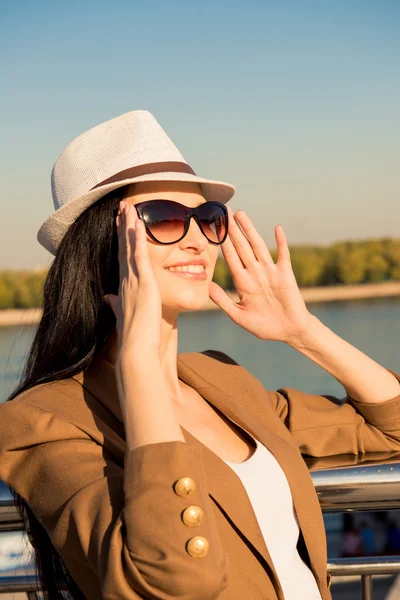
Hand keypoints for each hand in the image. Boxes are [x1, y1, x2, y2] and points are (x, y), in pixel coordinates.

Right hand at [104, 200, 161, 358]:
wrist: (137, 348)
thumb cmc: (135, 335)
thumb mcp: (123, 314)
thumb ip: (116, 303)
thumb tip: (109, 298)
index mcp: (124, 286)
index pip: (123, 257)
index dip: (122, 238)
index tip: (121, 222)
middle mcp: (126, 280)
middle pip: (124, 247)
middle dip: (123, 225)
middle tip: (123, 206)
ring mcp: (133, 280)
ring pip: (130, 247)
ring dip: (129, 225)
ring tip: (129, 206)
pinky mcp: (144, 283)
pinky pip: (141, 256)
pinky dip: (139, 239)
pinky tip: (138, 223)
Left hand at [209, 207, 312, 344]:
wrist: (289, 332)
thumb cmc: (264, 326)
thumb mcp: (238, 315)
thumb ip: (223, 300)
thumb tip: (206, 286)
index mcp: (242, 282)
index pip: (230, 258)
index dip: (222, 243)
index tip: (213, 228)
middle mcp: (255, 273)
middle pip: (241, 246)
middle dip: (233, 230)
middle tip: (224, 211)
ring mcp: (270, 272)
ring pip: (258, 246)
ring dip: (250, 230)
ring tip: (241, 214)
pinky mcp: (285, 274)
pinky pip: (283, 255)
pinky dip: (280, 242)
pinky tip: (277, 229)